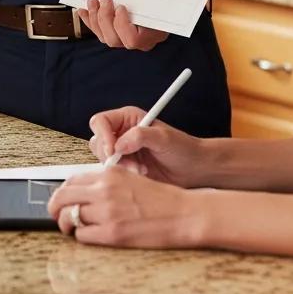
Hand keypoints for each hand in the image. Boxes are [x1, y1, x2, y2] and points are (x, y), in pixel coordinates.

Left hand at [47, 166, 200, 247]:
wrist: (185, 214)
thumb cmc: (162, 199)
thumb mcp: (131, 179)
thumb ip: (106, 183)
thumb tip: (85, 193)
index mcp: (109, 174)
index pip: (71, 180)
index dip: (62, 192)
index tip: (62, 200)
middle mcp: (105, 190)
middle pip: (62, 197)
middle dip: (54, 208)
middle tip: (56, 216)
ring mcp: (108, 212)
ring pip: (70, 217)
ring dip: (68, 225)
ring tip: (72, 229)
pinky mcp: (114, 234)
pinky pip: (83, 235)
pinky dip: (81, 237)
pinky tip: (89, 236)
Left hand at [78, 0, 167, 50]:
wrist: (168, 5)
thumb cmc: (168, 1)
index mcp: (154, 33)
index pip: (133, 40)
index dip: (121, 25)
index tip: (121, 7)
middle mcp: (141, 42)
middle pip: (115, 39)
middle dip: (104, 18)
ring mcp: (128, 40)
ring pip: (105, 37)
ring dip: (95, 18)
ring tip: (93, 1)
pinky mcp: (117, 34)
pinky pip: (100, 33)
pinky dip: (90, 21)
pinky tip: (84, 10)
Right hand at [88, 106, 203, 186]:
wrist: (194, 169)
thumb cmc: (183, 148)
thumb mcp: (163, 138)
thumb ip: (140, 136)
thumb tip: (119, 144)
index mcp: (128, 118)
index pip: (101, 121)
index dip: (103, 135)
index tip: (112, 150)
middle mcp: (122, 133)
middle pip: (98, 141)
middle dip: (111, 155)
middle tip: (128, 163)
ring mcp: (123, 151)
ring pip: (103, 158)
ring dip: (119, 167)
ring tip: (140, 170)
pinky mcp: (126, 168)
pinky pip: (113, 172)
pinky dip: (123, 175)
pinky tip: (141, 175)